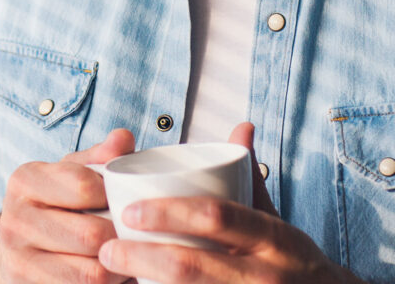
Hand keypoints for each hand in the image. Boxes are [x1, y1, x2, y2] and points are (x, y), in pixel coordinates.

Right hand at [0, 127, 136, 283]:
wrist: (16, 252)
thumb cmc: (55, 207)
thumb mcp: (72, 176)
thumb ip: (100, 157)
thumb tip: (123, 138)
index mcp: (26, 180)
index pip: (85, 185)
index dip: (116, 197)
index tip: (129, 203)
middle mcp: (14, 219)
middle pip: (92, 234)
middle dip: (122, 239)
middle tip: (139, 240)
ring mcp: (16, 259)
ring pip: (92, 272)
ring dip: (118, 269)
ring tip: (127, 260)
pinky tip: (110, 276)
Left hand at [95, 123, 360, 282]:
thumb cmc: (288, 262)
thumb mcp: (276, 221)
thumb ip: (251, 180)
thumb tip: (241, 126)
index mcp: (273, 239)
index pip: (217, 218)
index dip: (169, 213)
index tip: (130, 210)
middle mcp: (264, 275)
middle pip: (194, 266)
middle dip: (143, 256)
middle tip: (107, 248)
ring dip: (146, 283)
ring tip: (113, 272)